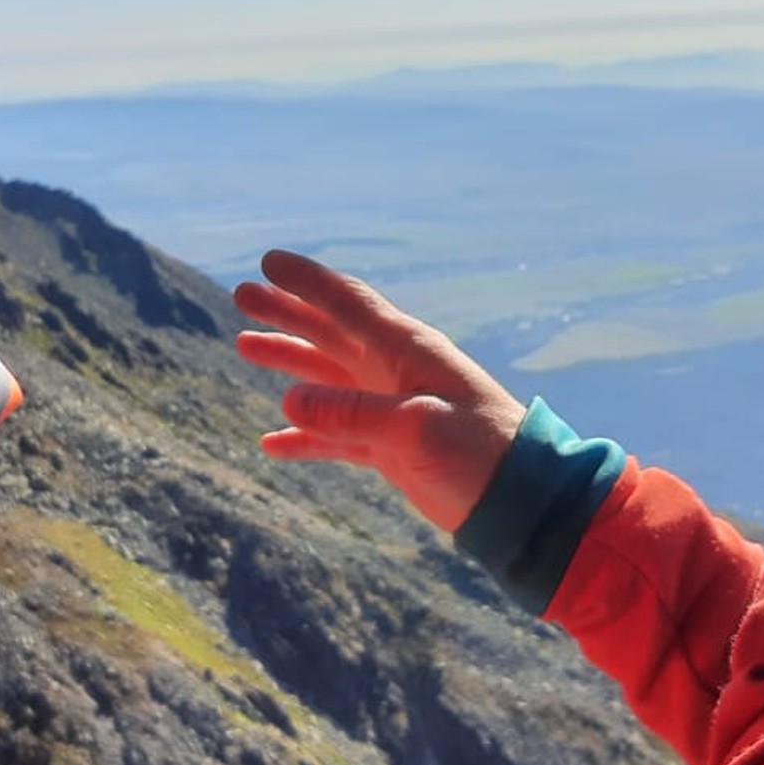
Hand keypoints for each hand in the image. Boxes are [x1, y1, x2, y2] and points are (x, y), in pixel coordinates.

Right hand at [233, 249, 527, 533]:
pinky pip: (335, 435)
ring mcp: (392, 409)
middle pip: (330, 331)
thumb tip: (289, 398)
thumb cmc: (481, 455)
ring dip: (288, 360)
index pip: (348, 304)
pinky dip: (303, 437)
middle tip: (240, 294)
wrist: (522, 503)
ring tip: (244, 343)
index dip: (307, 282)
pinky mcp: (391, 449)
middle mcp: (396, 371)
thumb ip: (353, 412)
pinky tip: (271, 443)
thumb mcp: (417, 430)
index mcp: (408, 351)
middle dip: (286, 312)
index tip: (267, 261)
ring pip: (327, 377)